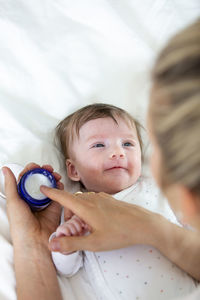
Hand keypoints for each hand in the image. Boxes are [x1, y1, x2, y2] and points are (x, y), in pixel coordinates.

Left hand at [3, 163, 63, 246]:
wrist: (35, 241)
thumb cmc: (21, 226)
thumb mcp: (13, 202)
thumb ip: (11, 184)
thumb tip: (5, 170)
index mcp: (21, 196)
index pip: (26, 178)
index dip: (31, 170)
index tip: (36, 166)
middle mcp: (33, 198)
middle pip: (39, 179)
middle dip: (44, 171)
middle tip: (47, 168)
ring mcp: (44, 202)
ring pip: (49, 184)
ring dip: (52, 177)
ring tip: (54, 174)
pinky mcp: (55, 206)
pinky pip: (58, 193)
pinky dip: (60, 186)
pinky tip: (59, 184)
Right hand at [41, 187, 163, 252]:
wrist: (144, 224)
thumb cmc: (120, 234)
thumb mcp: (94, 243)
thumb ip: (72, 243)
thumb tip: (51, 243)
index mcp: (86, 207)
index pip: (64, 197)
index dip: (52, 193)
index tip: (43, 188)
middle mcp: (93, 199)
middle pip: (73, 199)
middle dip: (67, 210)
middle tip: (71, 226)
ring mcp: (103, 198)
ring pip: (83, 199)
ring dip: (78, 208)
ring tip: (84, 225)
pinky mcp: (110, 199)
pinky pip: (93, 199)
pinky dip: (88, 206)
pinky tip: (96, 219)